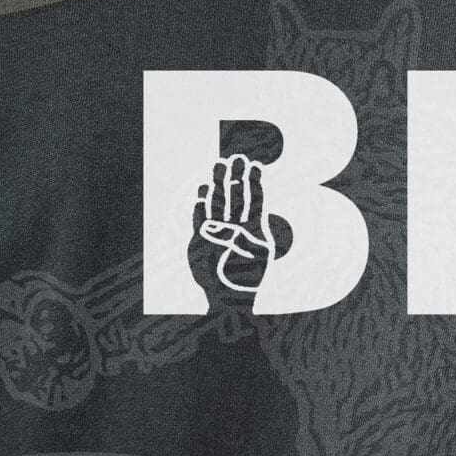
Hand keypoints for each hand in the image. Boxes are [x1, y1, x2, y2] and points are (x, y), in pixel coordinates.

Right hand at [195, 152, 276, 299]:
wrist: (230, 297)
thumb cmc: (249, 276)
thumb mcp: (254, 255)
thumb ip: (238, 238)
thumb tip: (213, 225)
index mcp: (255, 226)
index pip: (255, 199)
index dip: (255, 182)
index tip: (256, 165)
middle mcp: (236, 224)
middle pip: (235, 195)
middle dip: (235, 176)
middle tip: (235, 158)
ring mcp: (218, 229)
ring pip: (218, 202)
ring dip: (217, 185)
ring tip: (217, 166)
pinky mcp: (201, 238)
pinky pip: (200, 218)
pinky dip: (200, 207)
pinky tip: (202, 193)